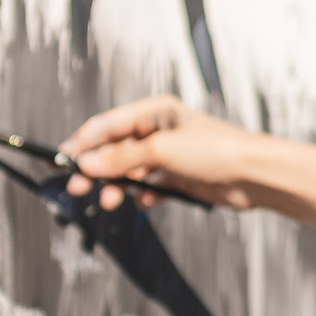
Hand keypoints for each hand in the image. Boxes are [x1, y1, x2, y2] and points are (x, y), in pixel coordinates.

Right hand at [60, 96, 265, 210]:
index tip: (61, 160)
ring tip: (110, 201)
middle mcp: (160, 131)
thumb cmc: (215, 151)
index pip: (108, 125)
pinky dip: (143, 195)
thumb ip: (122, 158)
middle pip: (116, 150)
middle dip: (96, 169)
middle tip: (77, 188)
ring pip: (131, 171)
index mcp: (155, 112)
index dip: (83, 143)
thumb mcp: (161, 151)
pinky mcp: (179, 178)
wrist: (254, 175)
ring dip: (117, 186)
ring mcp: (170, 155)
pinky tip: (143, 202)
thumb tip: (87, 164)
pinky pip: (150, 187)